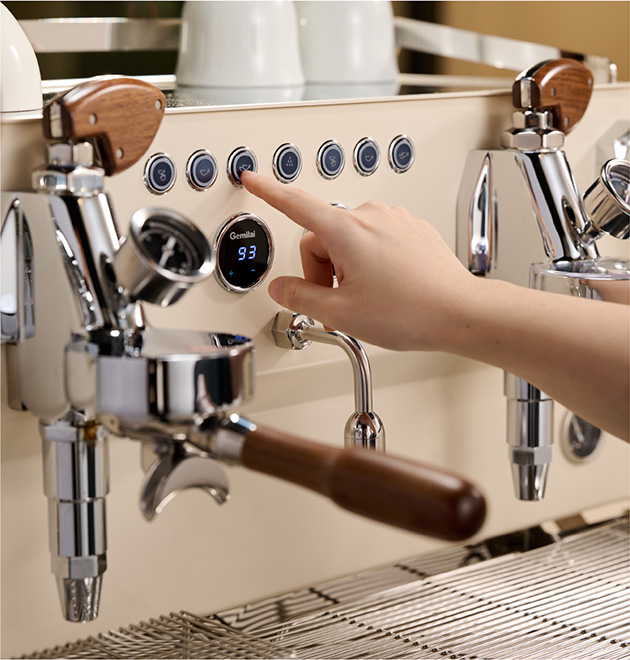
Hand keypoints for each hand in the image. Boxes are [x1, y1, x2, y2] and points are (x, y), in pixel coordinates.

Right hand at [241, 171, 477, 350]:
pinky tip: (385, 288)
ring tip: (367, 298)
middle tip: (337, 302)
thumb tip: (283, 289)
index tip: (252, 178)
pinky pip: (375, 240)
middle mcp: (371, 216)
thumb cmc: (410, 311)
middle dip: (321, 270)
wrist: (459, 312)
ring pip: (350, 239)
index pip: (295, 204)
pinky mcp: (411, 229)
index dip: (268, 191)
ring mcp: (394, 220)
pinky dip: (370, 262)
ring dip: (346, 267)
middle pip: (323, 236)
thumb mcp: (340, 313)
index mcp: (346, 230)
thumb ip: (301, 298)